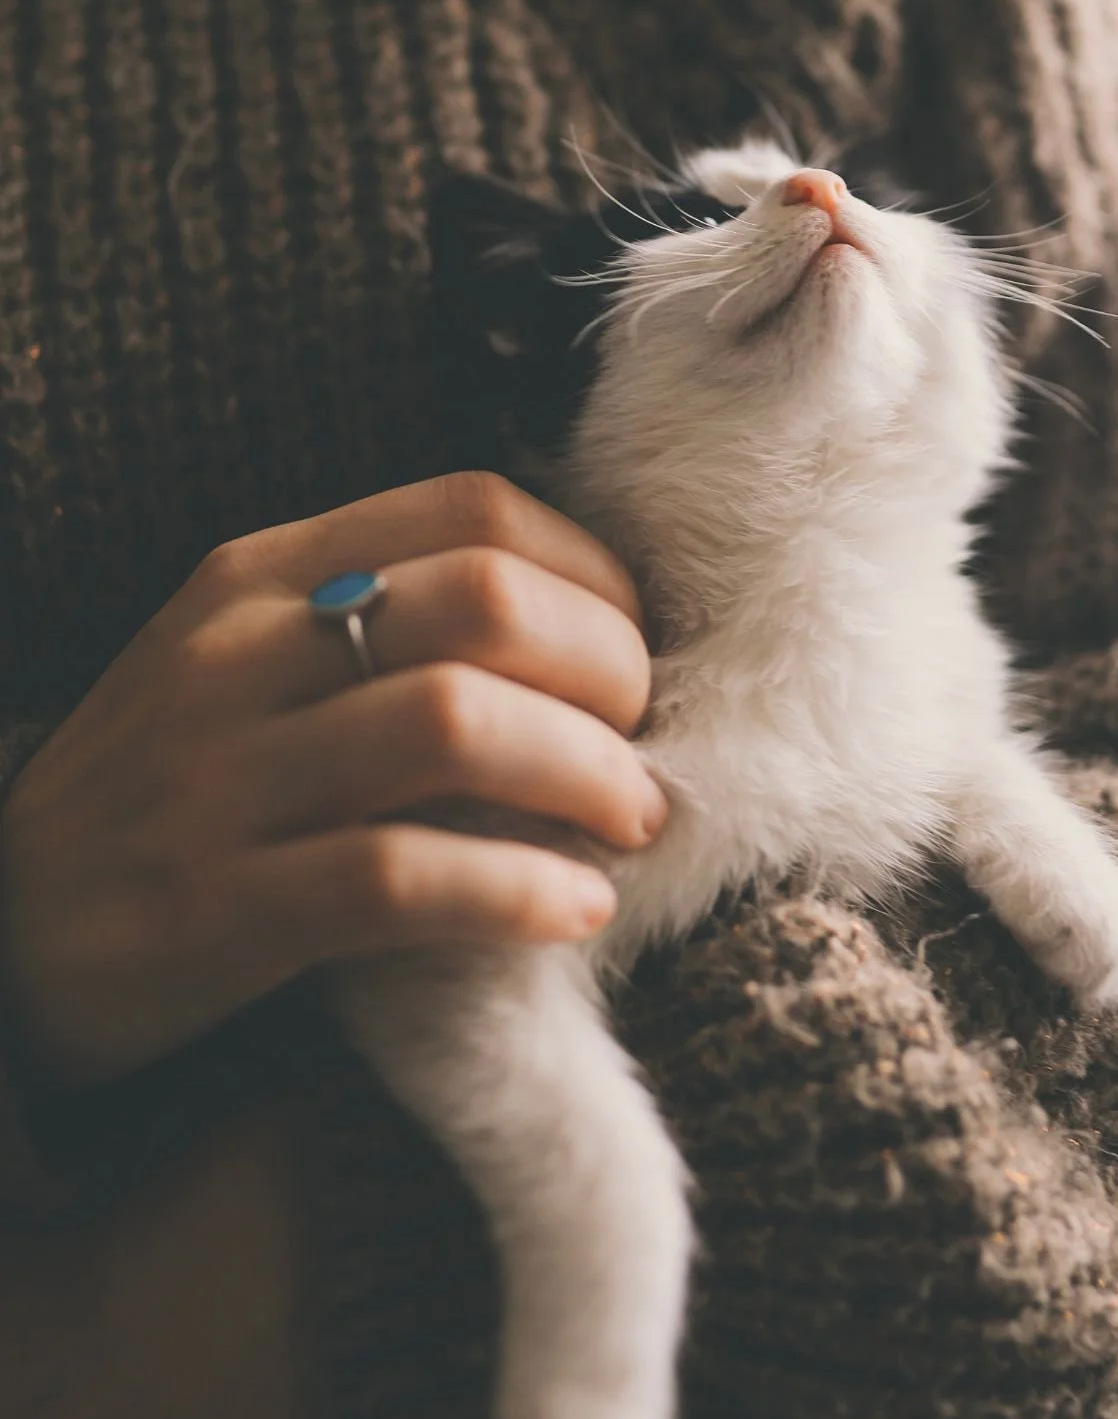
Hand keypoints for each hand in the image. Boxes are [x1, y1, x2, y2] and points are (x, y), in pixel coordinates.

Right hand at [0, 473, 662, 1087]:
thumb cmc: (171, 792)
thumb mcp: (247, 666)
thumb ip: (381, 625)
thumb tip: (583, 633)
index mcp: (260, 573)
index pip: (474, 508)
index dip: (594, 574)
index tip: (636, 651)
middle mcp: (241, 653)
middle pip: (489, 604)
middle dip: (611, 671)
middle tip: (644, 747)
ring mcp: (221, 778)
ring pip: (458, 725)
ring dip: (587, 775)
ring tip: (631, 822)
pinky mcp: (216, 907)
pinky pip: (400, 878)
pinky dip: (518, 891)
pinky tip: (574, 910)